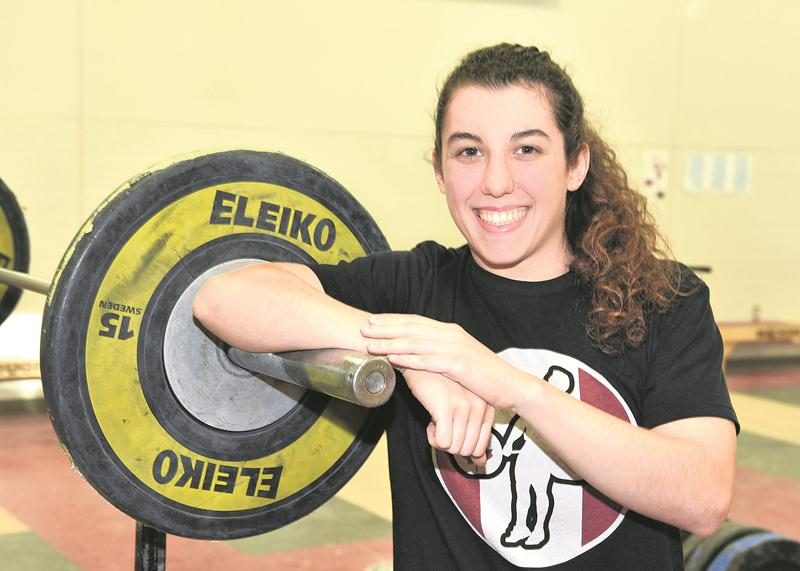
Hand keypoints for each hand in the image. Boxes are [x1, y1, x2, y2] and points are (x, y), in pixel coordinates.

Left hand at [362, 313, 522, 408]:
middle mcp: (451, 335)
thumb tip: (423, 351)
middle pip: (411, 328)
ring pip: (415, 343)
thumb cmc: (484, 375)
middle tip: (364, 327)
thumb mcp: (461, 356)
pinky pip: (427, 361)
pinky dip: (407, 358)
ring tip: (370, 344)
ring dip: (390, 342)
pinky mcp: (457, 365)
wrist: (511, 385)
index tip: (373, 320)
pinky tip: (392, 359)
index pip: (416, 321)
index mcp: (450, 331)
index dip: (393, 320)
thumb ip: (442, 351)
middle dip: (386, 327)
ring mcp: (454, 349)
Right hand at [401, 368, 493, 464]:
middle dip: (450, 445)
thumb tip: (480, 463)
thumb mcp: (461, 409)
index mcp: (486, 406)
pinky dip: (432, 438)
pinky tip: (430, 423)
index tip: (452, 434)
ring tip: (435, 423)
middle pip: (467, 450)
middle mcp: (479, 407)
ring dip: (439, 441)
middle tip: (441, 428)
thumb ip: (474, 435)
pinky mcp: (446, 408)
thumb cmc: (438, 387)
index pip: (481, 447)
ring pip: (453, 448)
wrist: (420, 365)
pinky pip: (442, 442)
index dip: (463, 446)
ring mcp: (464, 407)